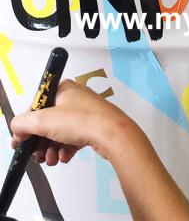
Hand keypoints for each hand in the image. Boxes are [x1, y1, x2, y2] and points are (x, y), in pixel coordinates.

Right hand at [11, 79, 135, 165]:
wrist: (112, 134)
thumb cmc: (80, 121)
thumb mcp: (43, 120)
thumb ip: (23, 123)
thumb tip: (17, 129)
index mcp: (63, 88)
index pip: (37, 105)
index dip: (27, 125)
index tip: (21, 141)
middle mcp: (74, 98)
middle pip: (48, 121)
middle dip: (40, 141)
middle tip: (37, 156)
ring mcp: (85, 112)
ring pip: (60, 132)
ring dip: (51, 148)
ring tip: (51, 160)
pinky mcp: (93, 126)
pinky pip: (73, 138)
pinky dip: (66, 149)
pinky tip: (65, 157)